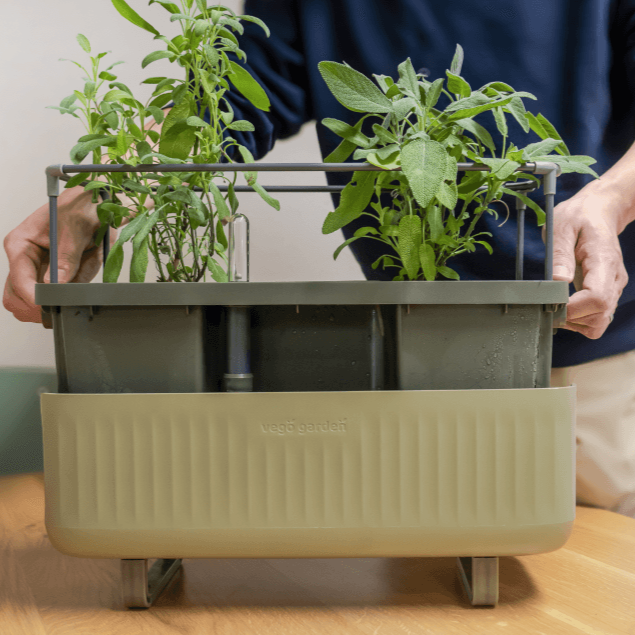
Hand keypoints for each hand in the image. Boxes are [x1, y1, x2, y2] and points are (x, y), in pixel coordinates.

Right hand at [3, 188, 116, 323]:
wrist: (94, 206)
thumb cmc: (80, 209)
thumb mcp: (76, 230)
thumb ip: (67, 257)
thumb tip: (56, 282)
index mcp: (21, 244)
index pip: (19, 280)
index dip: (35, 297)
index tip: (52, 305)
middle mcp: (24, 259)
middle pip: (15, 297)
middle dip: (36, 307)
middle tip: (60, 308)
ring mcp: (36, 270)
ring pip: (29, 303)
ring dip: (51, 304)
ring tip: (72, 295)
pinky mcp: (50, 277)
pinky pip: (53, 298)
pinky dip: (64, 300)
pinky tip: (76, 289)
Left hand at [548, 180, 628, 338]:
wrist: (597, 211)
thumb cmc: (578, 217)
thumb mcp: (561, 228)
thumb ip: (560, 255)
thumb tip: (557, 282)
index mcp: (603, 261)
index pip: (597, 298)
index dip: (573, 307)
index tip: (552, 302)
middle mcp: (613, 278)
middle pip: (599, 315)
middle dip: (571, 317)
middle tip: (548, 305)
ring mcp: (612, 287)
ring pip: (599, 322)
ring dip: (575, 322)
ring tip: (555, 306)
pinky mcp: (606, 292)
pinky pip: (596, 318)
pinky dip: (579, 320)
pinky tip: (564, 306)